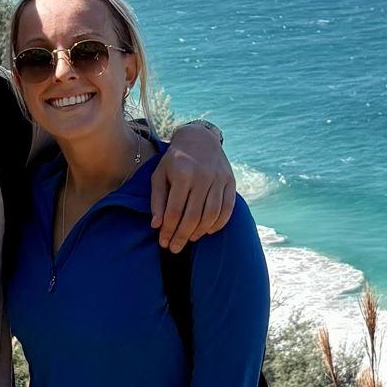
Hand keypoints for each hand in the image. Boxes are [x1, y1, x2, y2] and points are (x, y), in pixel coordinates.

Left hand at [152, 121, 234, 252]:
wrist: (199, 138)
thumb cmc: (175, 160)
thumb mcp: (159, 174)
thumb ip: (157, 200)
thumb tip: (156, 225)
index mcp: (182, 173)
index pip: (175, 210)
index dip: (168, 230)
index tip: (163, 242)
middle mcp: (202, 176)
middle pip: (193, 216)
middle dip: (182, 236)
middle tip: (175, 248)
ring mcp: (219, 179)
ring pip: (211, 214)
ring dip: (199, 232)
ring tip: (189, 239)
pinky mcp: (231, 181)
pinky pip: (228, 209)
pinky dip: (219, 224)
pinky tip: (207, 231)